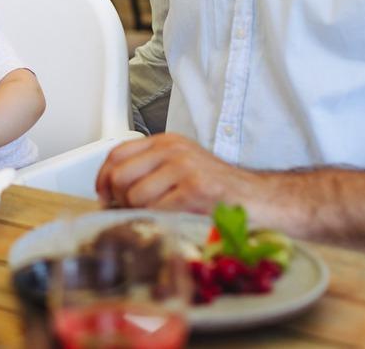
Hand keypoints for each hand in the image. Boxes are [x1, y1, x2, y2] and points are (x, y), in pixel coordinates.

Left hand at [96, 133, 260, 210]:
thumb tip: (112, 193)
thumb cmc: (221, 190)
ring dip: (140, 214)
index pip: (117, 153)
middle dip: (118, 199)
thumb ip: (150, 171)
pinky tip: (172, 222)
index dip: (103, 177)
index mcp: (167, 142)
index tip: (103, 195)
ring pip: (135, 195)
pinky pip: (157, 210)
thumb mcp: (181, 168)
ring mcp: (185, 167)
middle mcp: (173, 150)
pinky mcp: (196, 189)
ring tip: (158, 217)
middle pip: (120, 174)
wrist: (261, 200)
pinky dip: (159, 222)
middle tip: (129, 212)